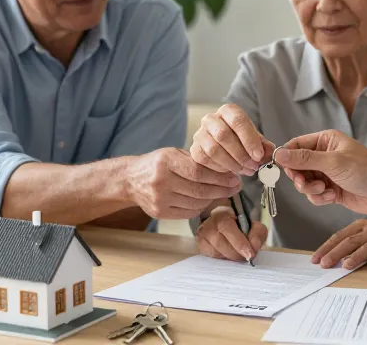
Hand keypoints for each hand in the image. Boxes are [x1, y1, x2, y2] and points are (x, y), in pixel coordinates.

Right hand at [124, 148, 241, 219]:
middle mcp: (161, 181)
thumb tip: (226, 170)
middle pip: (199, 189)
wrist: (131, 179)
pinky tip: (208, 200)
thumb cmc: (157, 164)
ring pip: (196, 202)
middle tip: (235, 186)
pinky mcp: (159, 213)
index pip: (199, 172)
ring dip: (214, 199)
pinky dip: (202, 207)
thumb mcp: (174, 154)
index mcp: (165, 161)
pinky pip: (188, 212)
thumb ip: (197, 161)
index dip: (220, 177)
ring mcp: (159, 199)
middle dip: (222, 189)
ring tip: (224, 193)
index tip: (234, 177)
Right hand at [190, 104, 274, 174]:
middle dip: (241, 154)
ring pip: (213, 150)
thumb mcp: (254, 139)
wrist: (222, 146)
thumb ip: (263, 145)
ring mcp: (200, 134)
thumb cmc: (240, 140)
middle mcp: (211, 119)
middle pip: (223, 135)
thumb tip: (271, 153)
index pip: (238, 120)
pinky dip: (220, 169)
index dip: (249, 139)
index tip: (259, 155)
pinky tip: (230, 171)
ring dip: (232, 164)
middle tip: (253, 166)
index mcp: (228, 111)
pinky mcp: (194, 149)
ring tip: (245, 170)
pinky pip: (205, 161)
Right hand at [195, 206, 268, 261]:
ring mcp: (201, 236)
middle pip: (220, 243)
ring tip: (238, 255)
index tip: (250, 254)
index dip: (239, 242)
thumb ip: (257, 233)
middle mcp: (208, 224)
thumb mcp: (253, 225)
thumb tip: (254, 246)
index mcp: (222, 214)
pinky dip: (222, 260)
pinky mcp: (200, 246)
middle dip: (237, 253)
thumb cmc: (240, 226)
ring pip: (215, 253)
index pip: (227, 227)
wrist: (226, 225)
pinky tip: (229, 256)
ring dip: (230, 258)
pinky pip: (211, 258)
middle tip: (247, 257)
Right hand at [274, 130, 366, 219]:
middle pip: (297, 166)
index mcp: (326, 140)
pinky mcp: (331, 190)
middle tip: (306, 184)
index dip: (287, 157)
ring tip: (325, 191)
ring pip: (304, 183)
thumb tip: (279, 154)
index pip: (296, 145)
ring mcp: (328, 173)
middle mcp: (325, 155)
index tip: (282, 169)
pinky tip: (332, 197)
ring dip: (310, 189)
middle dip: (300, 178)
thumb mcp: (333, 162)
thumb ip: (304, 159)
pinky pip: (314, 195)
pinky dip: (319, 198)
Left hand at [312, 219, 366, 269]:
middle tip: (325, 264)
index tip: (315, 259)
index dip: (326, 247)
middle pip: (351, 241)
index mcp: (362, 226)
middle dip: (336, 253)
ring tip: (346, 266)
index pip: (340, 236)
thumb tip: (328, 261)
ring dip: (356, 256)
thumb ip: (350, 250)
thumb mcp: (365, 245)